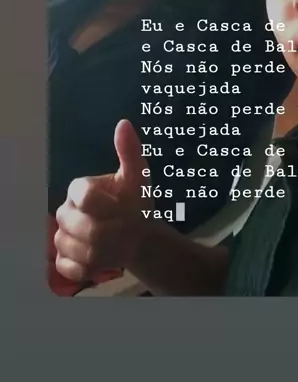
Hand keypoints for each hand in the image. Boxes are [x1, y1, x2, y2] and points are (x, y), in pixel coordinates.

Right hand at [54, 120, 148, 281]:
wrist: (138, 235)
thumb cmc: (135, 203)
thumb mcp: (139, 177)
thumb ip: (130, 151)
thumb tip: (124, 124)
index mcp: (81, 188)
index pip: (82, 195)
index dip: (104, 205)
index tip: (122, 208)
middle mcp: (66, 210)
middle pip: (75, 224)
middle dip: (104, 230)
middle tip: (124, 230)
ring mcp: (63, 236)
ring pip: (70, 246)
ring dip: (97, 250)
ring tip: (116, 245)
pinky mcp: (64, 259)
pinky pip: (66, 267)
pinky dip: (85, 269)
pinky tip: (102, 263)